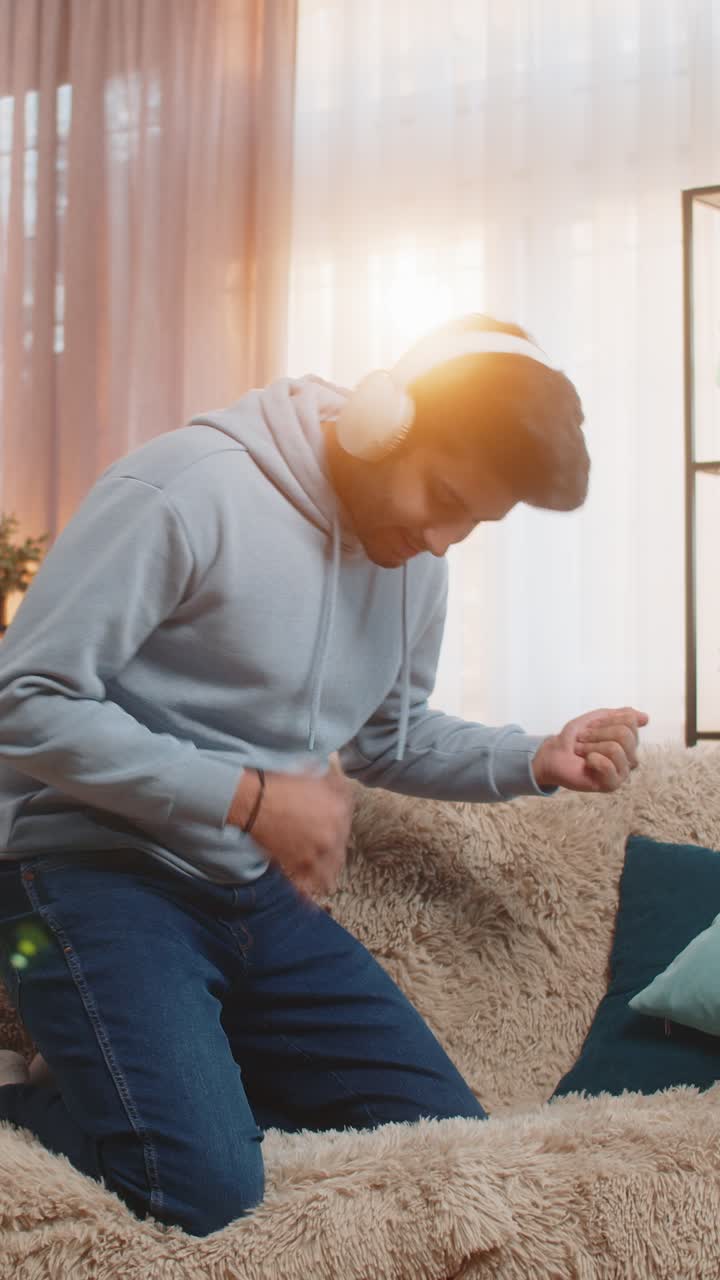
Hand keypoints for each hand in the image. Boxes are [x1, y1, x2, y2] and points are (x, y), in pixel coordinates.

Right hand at [228, 760, 354, 896]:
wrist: (255, 801)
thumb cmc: (281, 784)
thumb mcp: (313, 774)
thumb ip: (331, 782)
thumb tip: (339, 778)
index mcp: (340, 810)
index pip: (348, 818)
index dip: (340, 820)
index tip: (335, 823)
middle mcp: (333, 834)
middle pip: (342, 846)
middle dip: (336, 847)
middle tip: (327, 848)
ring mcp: (317, 852)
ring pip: (331, 870)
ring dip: (329, 874)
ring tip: (327, 881)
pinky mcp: (298, 864)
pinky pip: (309, 883)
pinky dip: (309, 893)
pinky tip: (312, 900)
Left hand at [531, 706, 648, 792]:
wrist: (555, 754)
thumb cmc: (575, 738)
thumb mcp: (596, 719)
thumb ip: (620, 716)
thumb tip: (646, 718)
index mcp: (628, 741)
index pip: (629, 721)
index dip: (605, 720)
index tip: (590, 726)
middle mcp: (630, 757)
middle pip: (624, 735)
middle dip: (597, 733)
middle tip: (583, 739)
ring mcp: (623, 772)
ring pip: (616, 749)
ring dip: (591, 746)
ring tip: (581, 751)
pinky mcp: (612, 784)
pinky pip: (609, 766)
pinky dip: (593, 759)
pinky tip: (587, 762)